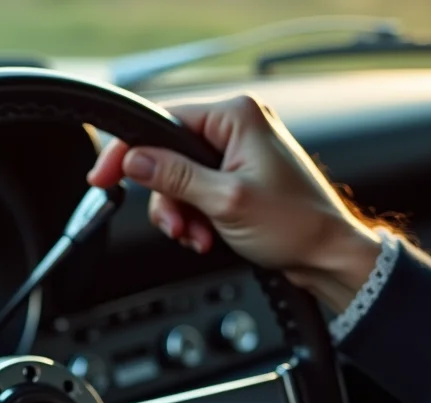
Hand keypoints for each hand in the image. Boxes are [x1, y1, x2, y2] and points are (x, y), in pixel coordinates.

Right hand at [87, 94, 382, 312]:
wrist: (327, 257)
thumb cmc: (295, 225)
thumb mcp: (226, 201)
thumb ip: (175, 177)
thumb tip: (135, 160)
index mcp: (236, 117)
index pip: (163, 122)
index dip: (130, 152)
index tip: (104, 177)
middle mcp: (235, 128)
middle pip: (167, 156)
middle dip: (167, 199)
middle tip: (177, 226)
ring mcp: (236, 154)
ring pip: (178, 181)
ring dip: (181, 214)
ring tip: (199, 237)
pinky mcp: (236, 178)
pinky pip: (195, 193)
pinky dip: (194, 218)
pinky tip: (207, 236)